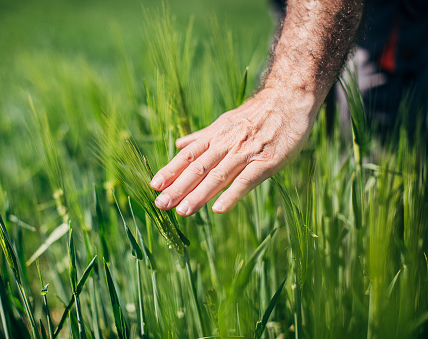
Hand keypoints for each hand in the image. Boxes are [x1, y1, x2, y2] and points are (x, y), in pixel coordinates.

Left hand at [150, 88, 316, 215]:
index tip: (154, 185)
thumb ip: (202, 136)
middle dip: (178, 187)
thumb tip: (178, 144)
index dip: (171, 170)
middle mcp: (226, 144)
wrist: (289, 98)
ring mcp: (246, 153)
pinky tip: (218, 209)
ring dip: (198, 194)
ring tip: (181, 211)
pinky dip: (232, 195)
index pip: (188, 155)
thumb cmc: (256, 114)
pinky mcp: (266, 161)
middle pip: (198, 168)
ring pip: (218, 176)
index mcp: (216, 135)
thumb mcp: (225, 121)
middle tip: (160, 204)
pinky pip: (246, 180)